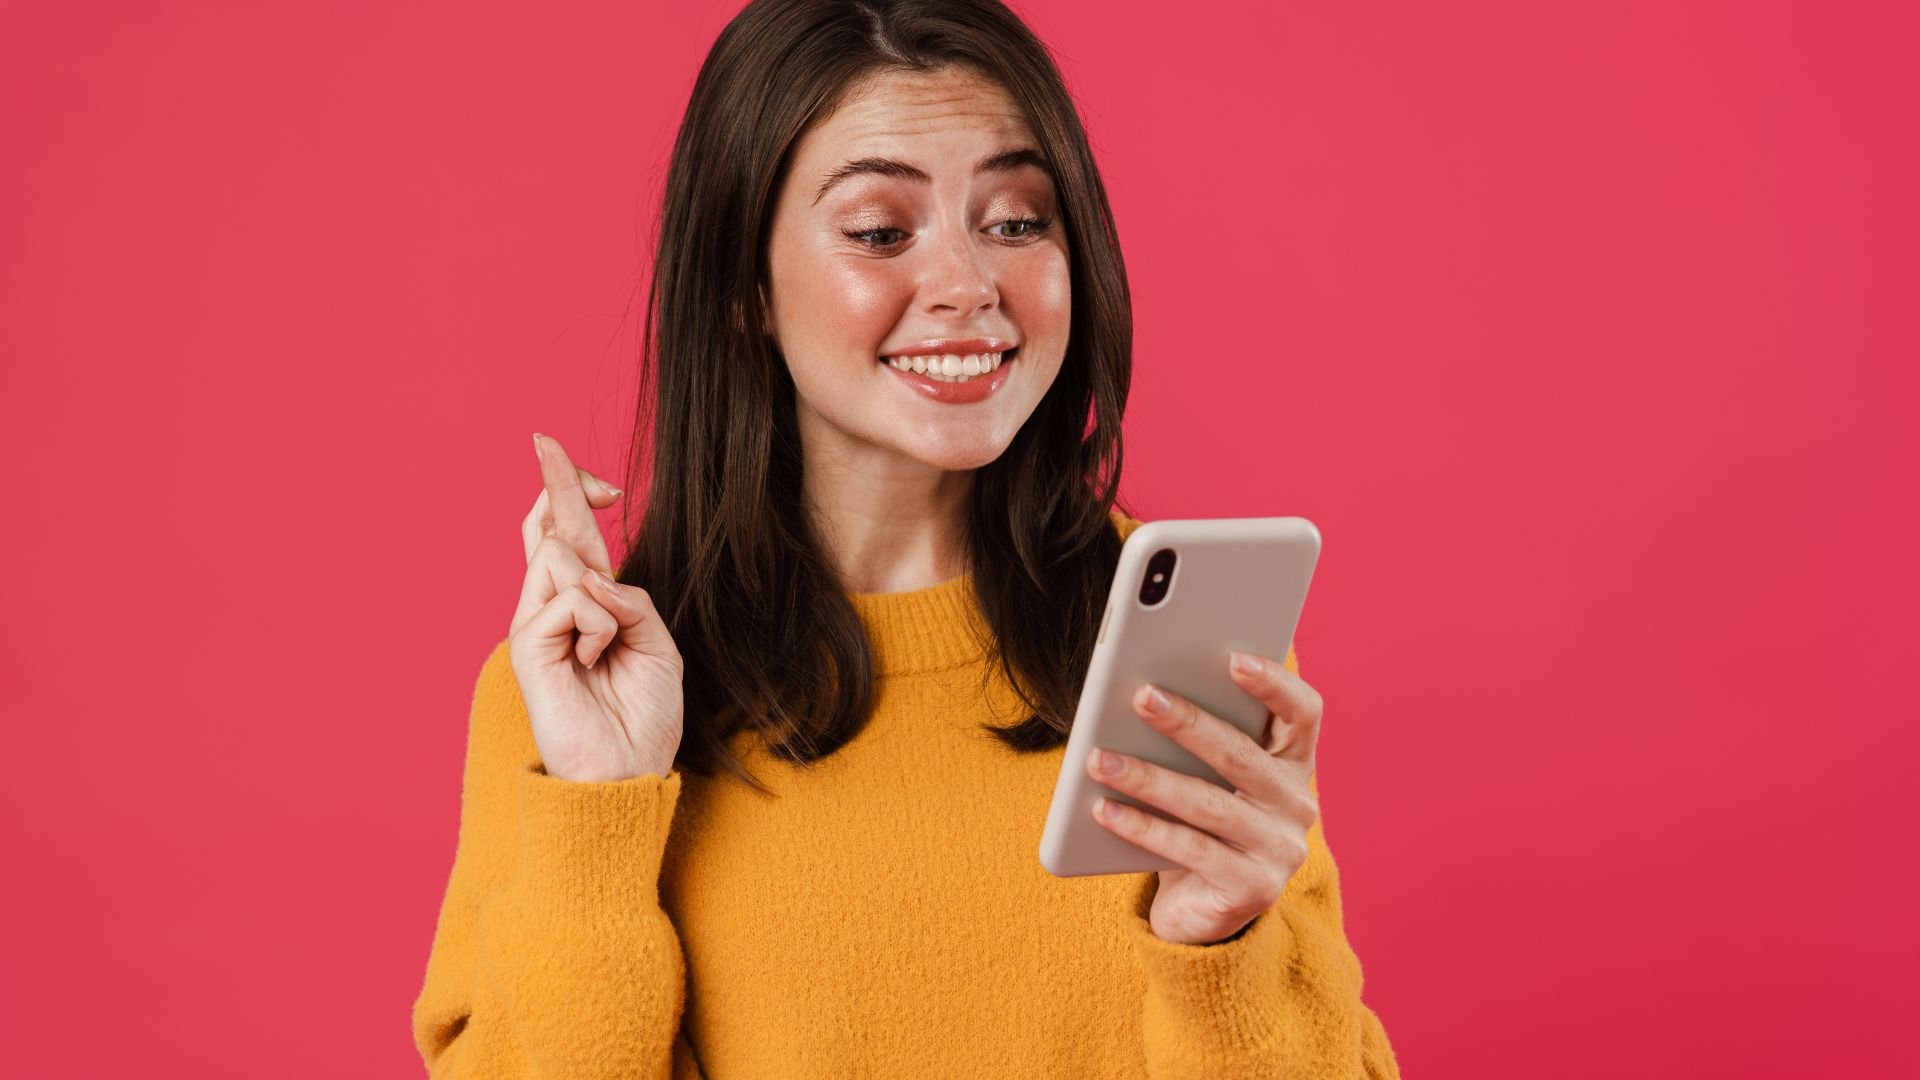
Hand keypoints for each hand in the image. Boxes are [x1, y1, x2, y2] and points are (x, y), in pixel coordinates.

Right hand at [507, 432, 685, 782]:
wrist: (628, 770)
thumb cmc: (644, 714)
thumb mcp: (656, 642)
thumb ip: (630, 598)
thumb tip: (590, 574)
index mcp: (589, 605)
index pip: (570, 538)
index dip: (573, 495)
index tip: (600, 477)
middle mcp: (555, 608)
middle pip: (546, 528)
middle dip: (555, 480)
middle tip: (544, 439)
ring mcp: (536, 624)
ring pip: (558, 557)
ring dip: (598, 592)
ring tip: (602, 645)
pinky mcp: (526, 645)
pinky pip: (569, 598)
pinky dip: (596, 624)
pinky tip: (592, 660)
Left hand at [1084, 650, 1323, 944]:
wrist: (1200, 909)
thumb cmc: (1197, 822)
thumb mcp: (1204, 775)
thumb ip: (1195, 738)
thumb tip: (1145, 691)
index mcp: (1294, 762)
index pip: (1304, 713)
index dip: (1275, 684)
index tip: (1234, 658)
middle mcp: (1298, 804)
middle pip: (1242, 754)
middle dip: (1187, 722)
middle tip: (1142, 696)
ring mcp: (1280, 849)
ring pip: (1209, 803)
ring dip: (1149, 777)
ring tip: (1100, 758)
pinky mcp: (1253, 888)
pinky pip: (1190, 850)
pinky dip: (1142, 826)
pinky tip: (1103, 809)